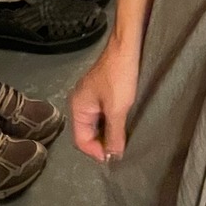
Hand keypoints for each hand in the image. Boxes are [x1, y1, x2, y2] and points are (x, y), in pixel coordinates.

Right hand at [70, 39, 139, 162]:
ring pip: (96, 123)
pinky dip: (111, 122)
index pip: (80, 140)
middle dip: (101, 143)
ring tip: (122, 140)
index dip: (96, 151)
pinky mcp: (101, 92)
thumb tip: (112, 156)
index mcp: (77, 107)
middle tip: (119, 151)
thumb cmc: (119, 77)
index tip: (113, 158)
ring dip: (108, 133)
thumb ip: (114, 134)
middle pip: (87, 133)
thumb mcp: (117, 109)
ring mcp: (90, 97)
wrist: (127, 47)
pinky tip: (123, 125)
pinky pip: (102, 114)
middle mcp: (80, 103)